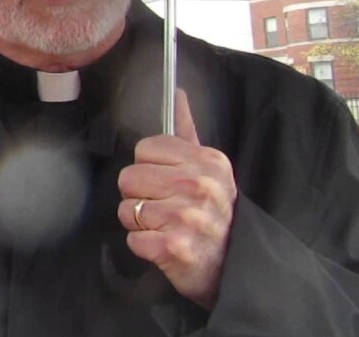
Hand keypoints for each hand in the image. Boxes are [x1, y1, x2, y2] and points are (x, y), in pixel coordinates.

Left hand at [117, 89, 236, 309]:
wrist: (232, 266)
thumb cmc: (212, 213)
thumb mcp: (208, 169)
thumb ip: (187, 131)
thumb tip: (177, 92)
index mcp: (208, 162)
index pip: (144, 148)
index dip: (149, 168)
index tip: (168, 182)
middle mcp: (200, 186)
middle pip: (129, 177)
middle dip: (141, 196)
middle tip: (166, 208)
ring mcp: (188, 217)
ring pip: (127, 208)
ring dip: (140, 223)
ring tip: (166, 227)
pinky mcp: (174, 247)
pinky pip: (133, 239)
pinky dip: (144, 246)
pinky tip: (166, 246)